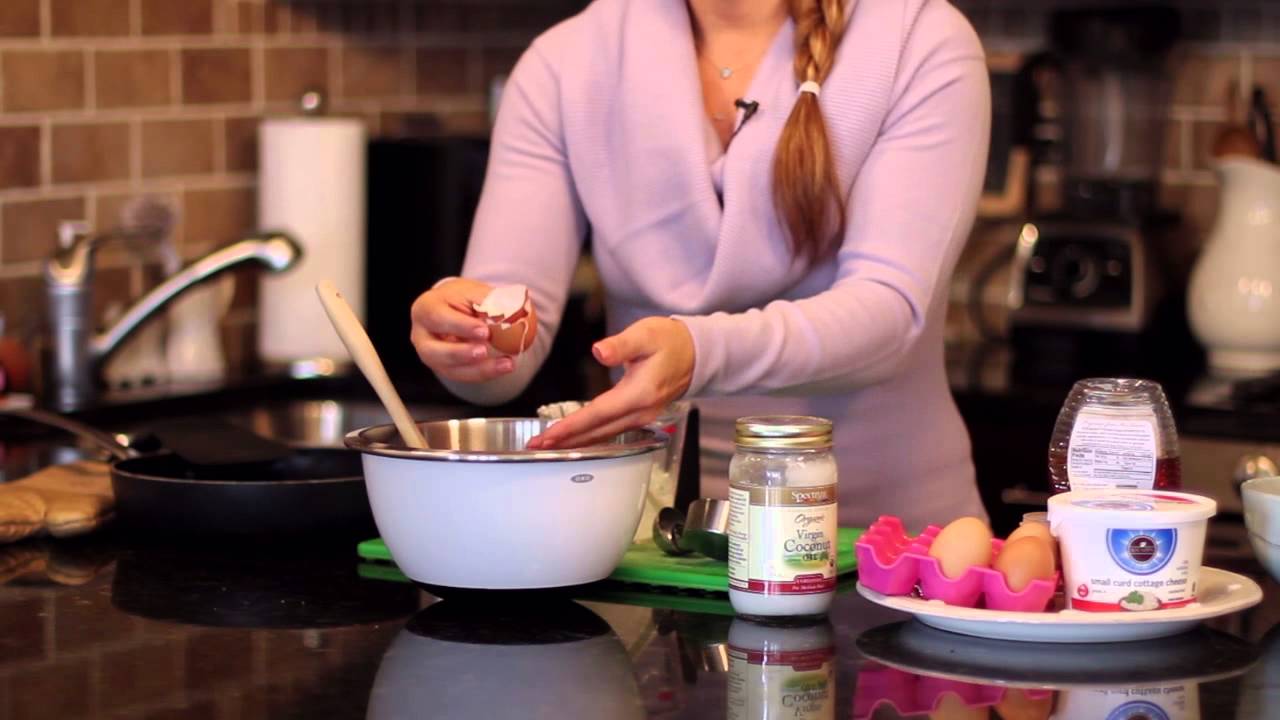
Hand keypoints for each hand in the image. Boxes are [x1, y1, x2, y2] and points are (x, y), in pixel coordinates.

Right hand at [410, 278, 515, 382]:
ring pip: (449, 369)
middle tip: (485, 352)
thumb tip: (512, 311)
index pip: (438, 318)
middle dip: (461, 353)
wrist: (455, 309)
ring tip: (506, 363)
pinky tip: (503, 367)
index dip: (461, 326)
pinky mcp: (444, 368)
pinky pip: (463, 376)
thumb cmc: (463, 298)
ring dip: (479, 369)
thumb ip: (489, 301)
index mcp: (426, 308)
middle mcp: (422, 335)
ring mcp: (431, 355)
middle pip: (434, 351)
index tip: (484, 331)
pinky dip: (485, 373)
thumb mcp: (473, 291)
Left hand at [528, 317, 694, 448]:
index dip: (572, 427)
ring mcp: (643, 418)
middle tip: (536, 447)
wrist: (696, 353)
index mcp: (639, 393)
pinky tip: (576, 440)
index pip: (598, 414)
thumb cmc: (669, 341)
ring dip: (576, 443)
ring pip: (604, 436)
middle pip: (598, 432)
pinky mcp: (641, 417)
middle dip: (566, 441)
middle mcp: (641, 412)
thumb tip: (598, 352)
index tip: (549, 436)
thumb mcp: (645, 334)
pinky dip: (591, 438)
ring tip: (549, 447)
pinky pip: (612, 432)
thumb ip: (621, 345)